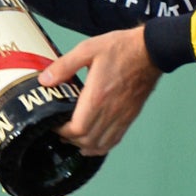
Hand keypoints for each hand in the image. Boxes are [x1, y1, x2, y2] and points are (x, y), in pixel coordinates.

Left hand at [42, 26, 159, 155]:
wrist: (150, 51)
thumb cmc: (120, 49)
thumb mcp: (86, 50)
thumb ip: (64, 66)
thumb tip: (44, 80)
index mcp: (97, 97)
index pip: (78, 129)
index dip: (62, 131)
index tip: (53, 124)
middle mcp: (111, 111)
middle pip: (88, 140)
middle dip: (71, 140)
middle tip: (59, 130)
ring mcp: (123, 116)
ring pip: (103, 144)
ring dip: (85, 146)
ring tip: (73, 139)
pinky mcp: (131, 116)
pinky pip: (116, 139)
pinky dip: (103, 146)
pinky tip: (94, 142)